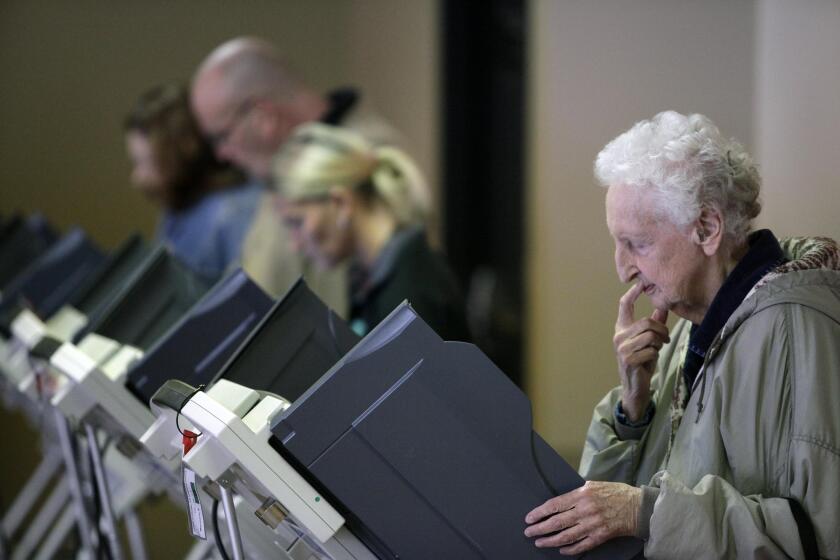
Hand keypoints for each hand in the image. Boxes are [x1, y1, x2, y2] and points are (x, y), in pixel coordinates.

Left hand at [524, 481, 641, 553]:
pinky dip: (570, 549)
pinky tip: (561, 550)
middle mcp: (585, 511)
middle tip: (529, 532)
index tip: (530, 518)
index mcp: (582, 495)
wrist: (637, 507)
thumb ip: (576, 493)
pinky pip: (582, 546)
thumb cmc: (615, 493)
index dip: (539, 513)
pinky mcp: (600, 536)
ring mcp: (593, 525)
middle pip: (557, 522)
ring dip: (551, 541)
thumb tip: (560, 501)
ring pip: (566, 536)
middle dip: (540, 528)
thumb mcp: (593, 485)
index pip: (554, 505)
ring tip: (540, 542)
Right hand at [614, 283, 668, 420]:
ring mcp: (622, 348)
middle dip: (661, 329)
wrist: (635, 386)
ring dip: (660, 342)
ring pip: (650, 335)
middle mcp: (619, 336)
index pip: (624, 306)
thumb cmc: (642, 361)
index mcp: (622, 328)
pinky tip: (651, 358)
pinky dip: (655, 354)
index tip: (641, 284)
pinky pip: (650, 349)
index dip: (632, 293)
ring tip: (659, 348)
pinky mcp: (628, 359)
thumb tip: (663, 306)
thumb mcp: (649, 341)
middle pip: (646, 322)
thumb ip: (655, 324)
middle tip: (665, 338)